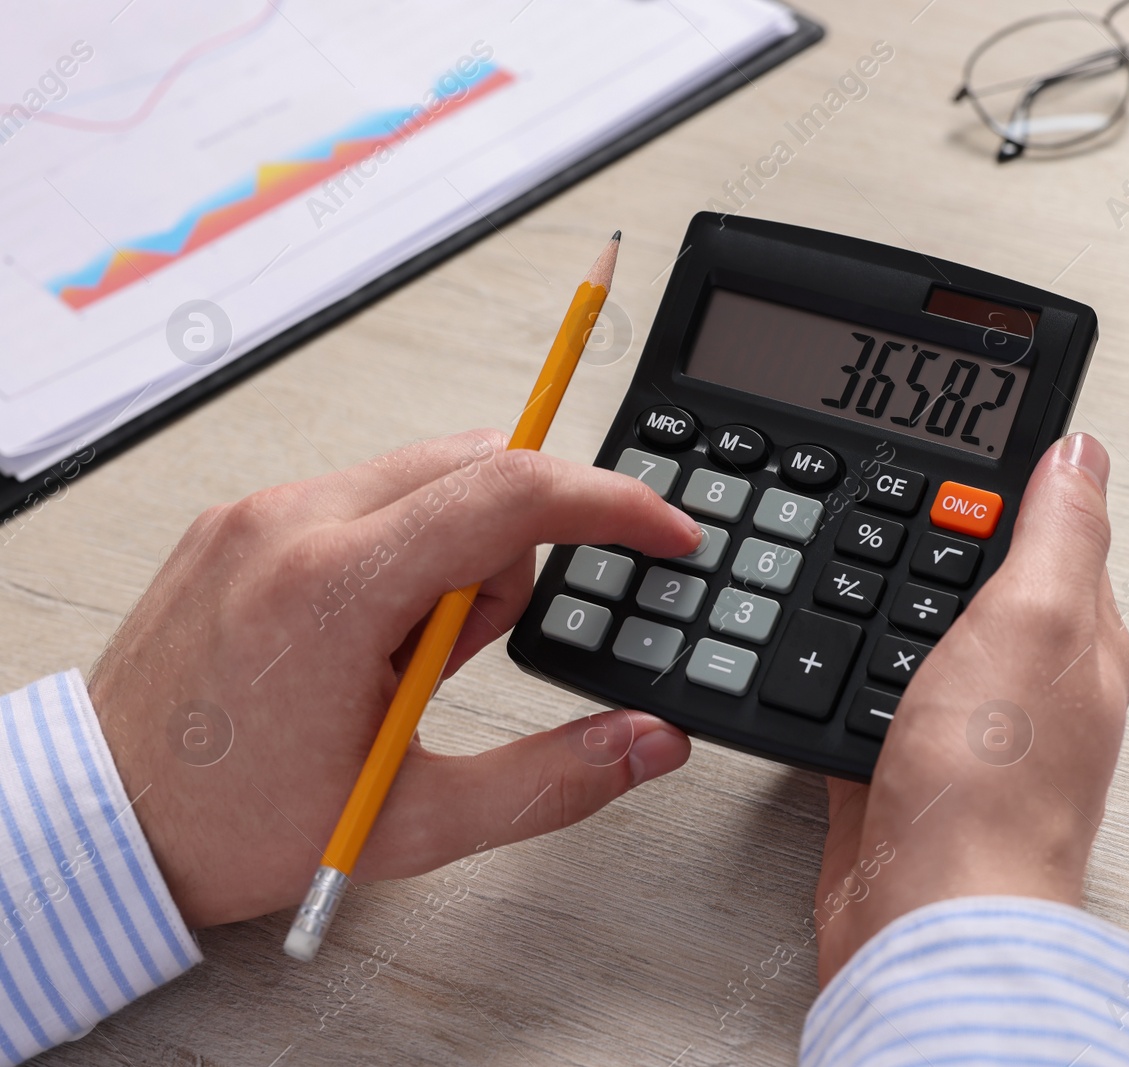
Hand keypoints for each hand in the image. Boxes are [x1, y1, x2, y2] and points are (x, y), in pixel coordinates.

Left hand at [89, 430, 703, 927]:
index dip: (611, 503)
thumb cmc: (230, 823)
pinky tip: (366, 632)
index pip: (510, 492)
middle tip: (457, 655)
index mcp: (334, 590)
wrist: (101, 822)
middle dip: (512, 550)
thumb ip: (552, 780)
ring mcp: (258, 512)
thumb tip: (648, 742)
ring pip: (424, 476)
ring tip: (398, 658)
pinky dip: (400, 547)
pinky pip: (366, 493)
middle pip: (477, 468)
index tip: (663, 531)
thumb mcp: (413, 823)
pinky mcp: (240, 518)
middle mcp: (291, 523)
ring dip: (453, 552)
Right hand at [812, 433, 1128, 984]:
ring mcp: (964, 726)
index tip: (979, 431)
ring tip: (874, 537)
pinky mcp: (902, 762)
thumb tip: (1081, 452)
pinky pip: (874, 690)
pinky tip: (834, 644)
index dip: (1019, 479)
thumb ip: (1059, 533)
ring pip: (929, 631)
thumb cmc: (996, 786)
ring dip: (899, 590)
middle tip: (916, 476)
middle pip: (991, 579)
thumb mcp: (1037, 620)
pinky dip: (854, 660)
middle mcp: (1030, 681)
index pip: (1060, 530)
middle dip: (953, 531)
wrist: (929, 911)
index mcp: (1080, 637)